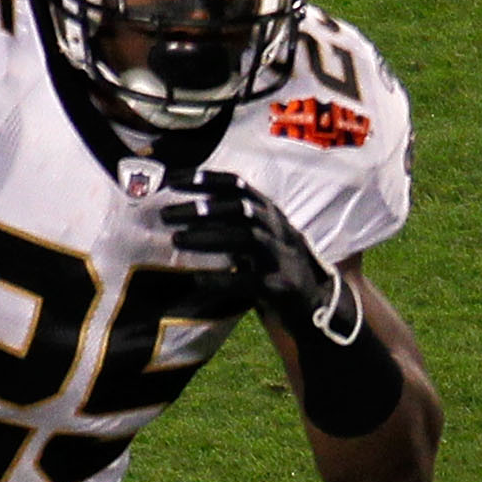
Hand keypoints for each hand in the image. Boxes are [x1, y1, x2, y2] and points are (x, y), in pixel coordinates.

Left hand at [159, 171, 362, 345]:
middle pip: (239, 209)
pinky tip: (197, 279)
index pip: (236, 185)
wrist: (315, 302)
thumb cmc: (275, 265)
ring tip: (177, 240)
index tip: (172, 180)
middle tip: (166, 214)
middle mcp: (277, 229)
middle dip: (201, 209)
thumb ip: (232, 221)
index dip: (204, 179)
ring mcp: (281, 257)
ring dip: (208, 238)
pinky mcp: (280, 287)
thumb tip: (185, 210)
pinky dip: (222, 280)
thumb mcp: (260, 234)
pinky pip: (248, 281)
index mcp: (269, 212)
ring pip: (244, 239)